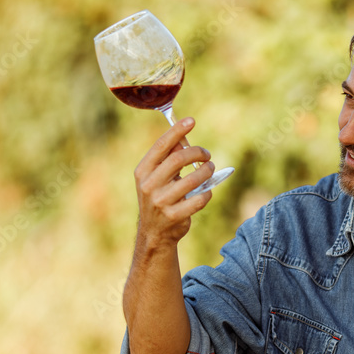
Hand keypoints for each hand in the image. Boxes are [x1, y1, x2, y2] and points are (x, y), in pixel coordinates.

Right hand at [133, 117, 215, 250]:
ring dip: (207, 171)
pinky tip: (206, 191)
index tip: (191, 121)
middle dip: (197, 153)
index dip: (177, 131)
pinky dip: (207, 192)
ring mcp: (161, 202)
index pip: (161, 146)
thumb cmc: (159, 198)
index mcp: (143, 171)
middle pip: (178, 159)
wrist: (154, 233)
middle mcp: (149, 185)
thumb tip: (183, 137)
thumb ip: (167, 159)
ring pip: (193, 179)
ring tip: (210, 169)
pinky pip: (199, 199)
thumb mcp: (156, 177)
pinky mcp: (174, 216)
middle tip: (207, 155)